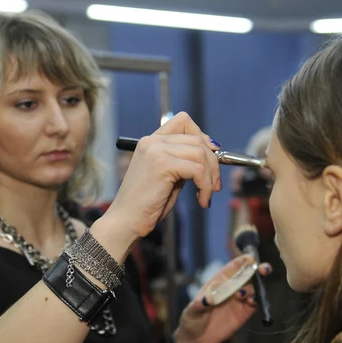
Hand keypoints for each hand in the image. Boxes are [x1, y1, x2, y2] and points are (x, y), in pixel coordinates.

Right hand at [105, 112, 220, 240]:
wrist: (126, 221)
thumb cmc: (147, 204)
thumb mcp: (169, 177)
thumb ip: (184, 162)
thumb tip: (211, 153)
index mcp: (151, 141)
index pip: (183, 121)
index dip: (202, 136)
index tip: (211, 156)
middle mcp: (152, 141)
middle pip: (197, 138)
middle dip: (213, 163)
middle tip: (214, 186)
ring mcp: (156, 151)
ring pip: (200, 153)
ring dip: (210, 177)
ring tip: (206, 195)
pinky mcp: (161, 164)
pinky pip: (198, 170)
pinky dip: (205, 187)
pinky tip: (201, 201)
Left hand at [174, 255, 272, 342]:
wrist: (197, 339)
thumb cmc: (192, 319)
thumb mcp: (192, 311)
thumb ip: (199, 304)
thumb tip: (207, 299)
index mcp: (219, 281)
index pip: (233, 267)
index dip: (242, 261)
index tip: (250, 258)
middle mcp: (232, 288)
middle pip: (248, 275)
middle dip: (258, 269)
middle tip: (263, 269)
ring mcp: (239, 300)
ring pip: (253, 288)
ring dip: (253, 288)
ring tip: (242, 295)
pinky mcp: (244, 313)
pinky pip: (255, 304)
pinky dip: (256, 301)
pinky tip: (251, 303)